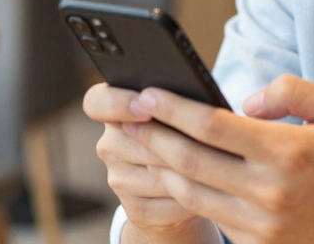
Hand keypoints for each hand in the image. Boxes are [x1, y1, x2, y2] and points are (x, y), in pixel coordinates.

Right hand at [82, 83, 219, 241]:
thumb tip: (195, 104)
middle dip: (177, 140)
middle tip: (208, 136)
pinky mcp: (136, 210)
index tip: (145, 106)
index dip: (118, 103)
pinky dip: (196, 194)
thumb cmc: (185, 133)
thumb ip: (176, 102)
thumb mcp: (177, 112)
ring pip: (161, 172)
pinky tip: (211, 186)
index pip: (96, 102)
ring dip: (192, 169)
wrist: (184, 184)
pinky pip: (171, 200)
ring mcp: (118, 180)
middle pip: (141, 140)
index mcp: (113, 110)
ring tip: (217, 161)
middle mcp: (109, 145)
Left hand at [125, 74, 313, 243]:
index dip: (173, 108)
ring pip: (190, 192)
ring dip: (158, 165)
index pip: (211, 126)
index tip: (148, 93)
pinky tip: (169, 172)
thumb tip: (244, 101)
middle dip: (150, 135)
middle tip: (126, 115)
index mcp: (285, 152)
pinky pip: (209, 215)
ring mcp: (260, 225)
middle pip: (189, 160)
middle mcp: (268, 192)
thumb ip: (291, 91)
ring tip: (138, 142)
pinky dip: (182, 193)